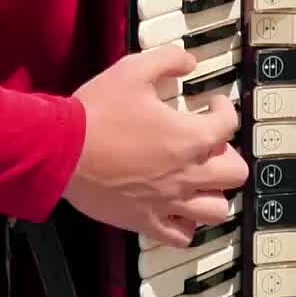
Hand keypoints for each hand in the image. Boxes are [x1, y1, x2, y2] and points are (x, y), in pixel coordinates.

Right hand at [64, 46, 247, 246]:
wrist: (60, 151)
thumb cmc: (96, 113)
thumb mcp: (133, 70)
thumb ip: (167, 59)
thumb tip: (188, 61)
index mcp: (190, 137)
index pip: (229, 124)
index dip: (224, 109)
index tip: (212, 104)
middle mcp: (187, 173)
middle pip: (235, 172)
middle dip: (228, 154)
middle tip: (211, 145)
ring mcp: (168, 202)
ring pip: (217, 210)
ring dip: (215, 193)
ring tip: (202, 181)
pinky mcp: (145, 221)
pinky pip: (182, 236)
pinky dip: (187, 226)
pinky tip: (179, 211)